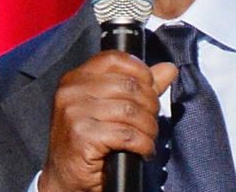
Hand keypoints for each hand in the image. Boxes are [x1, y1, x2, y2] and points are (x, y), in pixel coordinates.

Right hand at [38, 51, 176, 191]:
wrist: (66, 177)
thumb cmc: (90, 138)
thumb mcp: (112, 106)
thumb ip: (140, 85)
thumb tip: (169, 69)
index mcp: (76, 78)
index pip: (115, 59)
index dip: (141, 71)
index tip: (151, 88)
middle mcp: (71, 92)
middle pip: (128, 85)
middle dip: (150, 104)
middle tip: (152, 120)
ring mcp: (74, 114)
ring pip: (131, 111)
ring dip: (149, 127)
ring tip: (149, 137)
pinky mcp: (82, 137)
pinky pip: (126, 135)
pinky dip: (143, 144)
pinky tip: (144, 150)